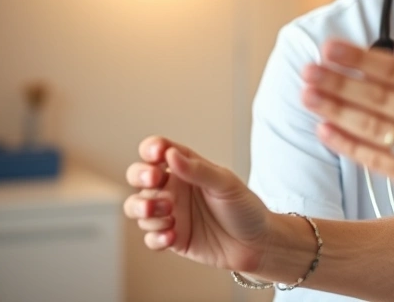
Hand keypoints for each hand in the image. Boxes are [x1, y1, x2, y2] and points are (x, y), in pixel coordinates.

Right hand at [124, 136, 271, 273]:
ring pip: (136, 207)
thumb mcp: (226, 184)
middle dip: (140, 175)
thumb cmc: (245, 208)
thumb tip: (171, 154)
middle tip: (154, 180)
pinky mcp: (171, 238)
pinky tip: (172, 236)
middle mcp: (173, 189)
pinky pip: (149, 237)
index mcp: (186, 168)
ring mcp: (169, 214)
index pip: (158, 151)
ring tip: (167, 212)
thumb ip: (198, 170)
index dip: (151, 148)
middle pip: (138, 176)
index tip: (158, 154)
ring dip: (144, 208)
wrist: (257, 244)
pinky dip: (155, 236)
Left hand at [301, 40, 393, 212]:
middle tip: (307, 70)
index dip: (358, 58)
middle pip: (377, 96)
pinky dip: (347, 143)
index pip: (393, 70)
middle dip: (337, 81)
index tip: (329, 47)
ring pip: (371, 126)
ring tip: (307, 95)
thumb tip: (393, 50)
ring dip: (334, 109)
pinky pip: (375, 158)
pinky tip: (324, 129)